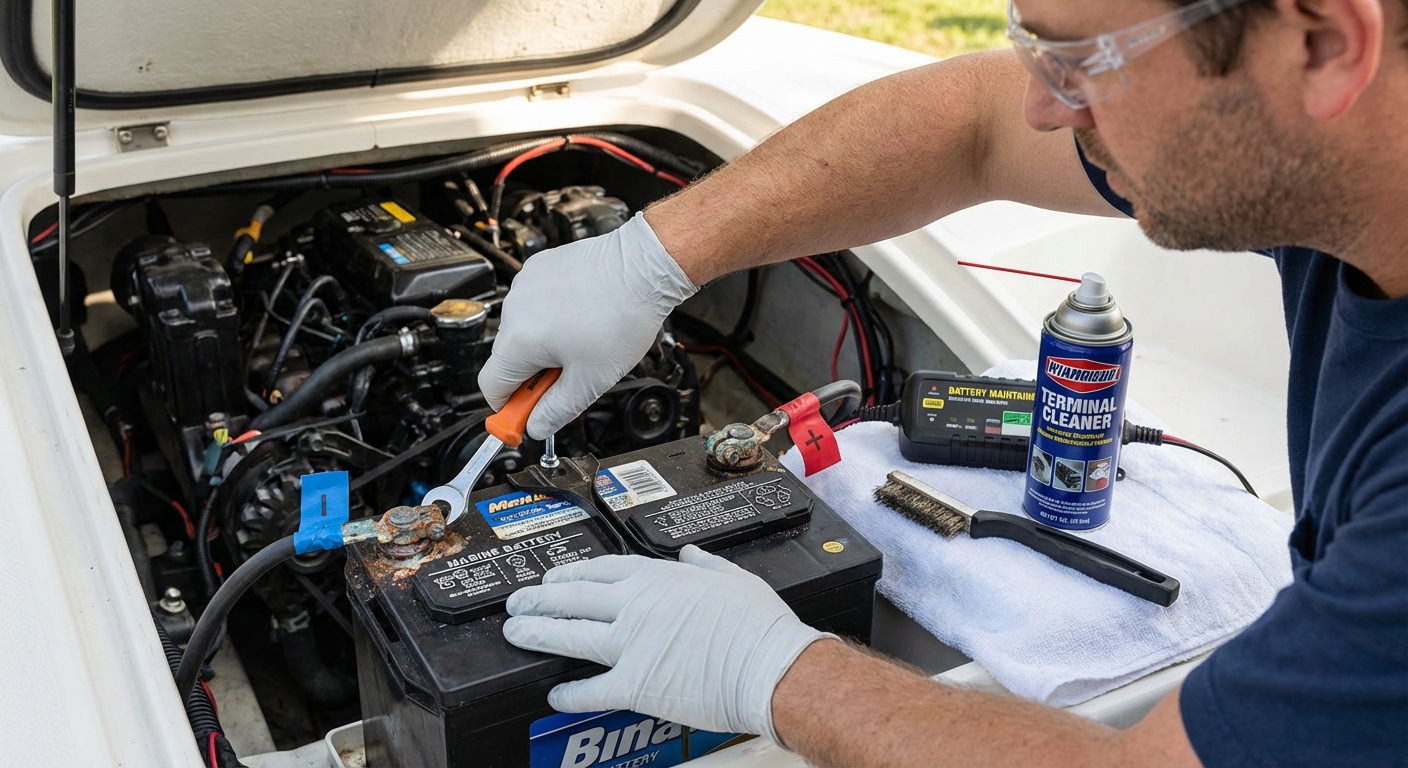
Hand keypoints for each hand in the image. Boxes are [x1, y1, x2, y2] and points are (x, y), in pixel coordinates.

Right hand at [477, 213, 696, 438]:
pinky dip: (551, 315)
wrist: (643, 267)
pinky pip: (535, 303)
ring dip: (544, 344)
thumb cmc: (623, 317)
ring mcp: (524, 284)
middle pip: (507, 359)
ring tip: (583, 340)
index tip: (524, 417)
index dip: (509, 408)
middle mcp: (514, 309)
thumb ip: (557, 411)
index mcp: (519, 340)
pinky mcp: (539, 268)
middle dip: (534, 375)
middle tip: (571, 377)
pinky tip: (581, 316)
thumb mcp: (591, 381)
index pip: (490, 388)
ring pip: (523, 330)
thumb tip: (536, 427)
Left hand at [502, 545, 832, 744]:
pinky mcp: (635, 684)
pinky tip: (555, 693)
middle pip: (573, 598)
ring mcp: (631, 644)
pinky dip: (569, 693)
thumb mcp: (732, 576)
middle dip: (539, 599)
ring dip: (537, 634)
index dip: (570, 573)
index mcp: (658, 577)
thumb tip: (690, 554)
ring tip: (516, 634)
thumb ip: (703, 564)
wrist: (770, 666)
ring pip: (570, 636)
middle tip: (518, 602)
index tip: (553, 577)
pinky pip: (591, 689)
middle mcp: (636, 606)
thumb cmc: (758, 624)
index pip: (600, 569)